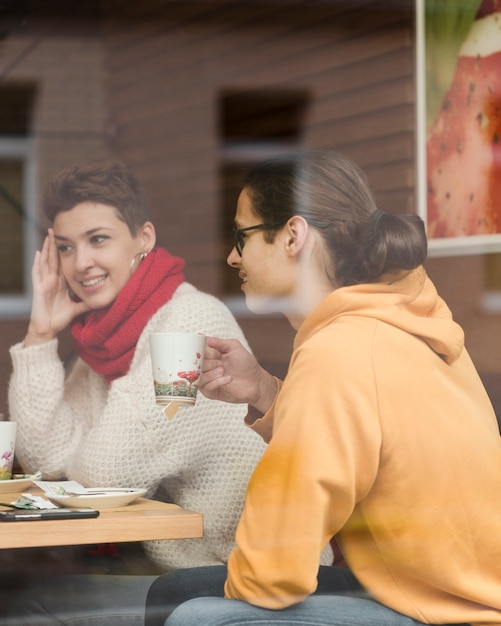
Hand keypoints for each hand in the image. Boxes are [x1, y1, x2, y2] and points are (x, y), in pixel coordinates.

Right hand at [24, 229, 89, 345]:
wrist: (49, 329)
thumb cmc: (60, 318)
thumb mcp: (78, 308)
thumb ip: (88, 303)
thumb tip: (102, 301)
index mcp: (61, 283)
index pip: (62, 263)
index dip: (64, 251)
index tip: (68, 239)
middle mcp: (52, 281)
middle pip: (53, 258)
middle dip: (54, 244)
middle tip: (55, 229)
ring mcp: (44, 283)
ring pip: (45, 262)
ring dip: (46, 248)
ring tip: (48, 235)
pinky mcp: (39, 288)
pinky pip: (37, 273)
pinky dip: (37, 262)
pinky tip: (38, 252)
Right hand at [199, 337, 277, 413]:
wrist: (256, 381)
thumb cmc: (246, 363)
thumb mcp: (234, 347)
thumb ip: (218, 342)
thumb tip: (200, 337)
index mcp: (210, 356)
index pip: (198, 351)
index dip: (204, 351)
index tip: (216, 352)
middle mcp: (207, 368)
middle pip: (196, 364)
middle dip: (208, 361)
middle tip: (221, 362)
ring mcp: (208, 380)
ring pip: (199, 376)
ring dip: (211, 372)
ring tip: (223, 370)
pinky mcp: (211, 392)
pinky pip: (206, 387)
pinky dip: (216, 381)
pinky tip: (228, 379)